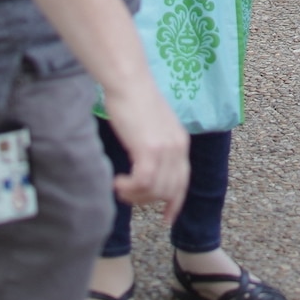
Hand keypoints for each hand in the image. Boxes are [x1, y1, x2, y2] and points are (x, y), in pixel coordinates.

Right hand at [99, 78, 190, 224]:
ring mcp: (165, 149)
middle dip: (148, 200)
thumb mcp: (152, 125)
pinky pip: (143, 182)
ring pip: (156, 190)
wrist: (128, 81)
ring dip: (136, 195)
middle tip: (128, 195)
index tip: (167, 218)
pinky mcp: (149, 148)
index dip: (175, 202)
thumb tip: (147, 163)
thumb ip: (156, 144)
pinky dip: (129, 188)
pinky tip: (117, 181)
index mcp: (180, 142)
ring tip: (120, 187)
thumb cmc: (133, 99)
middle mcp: (178, 147)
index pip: (183, 181)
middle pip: (169, 190)